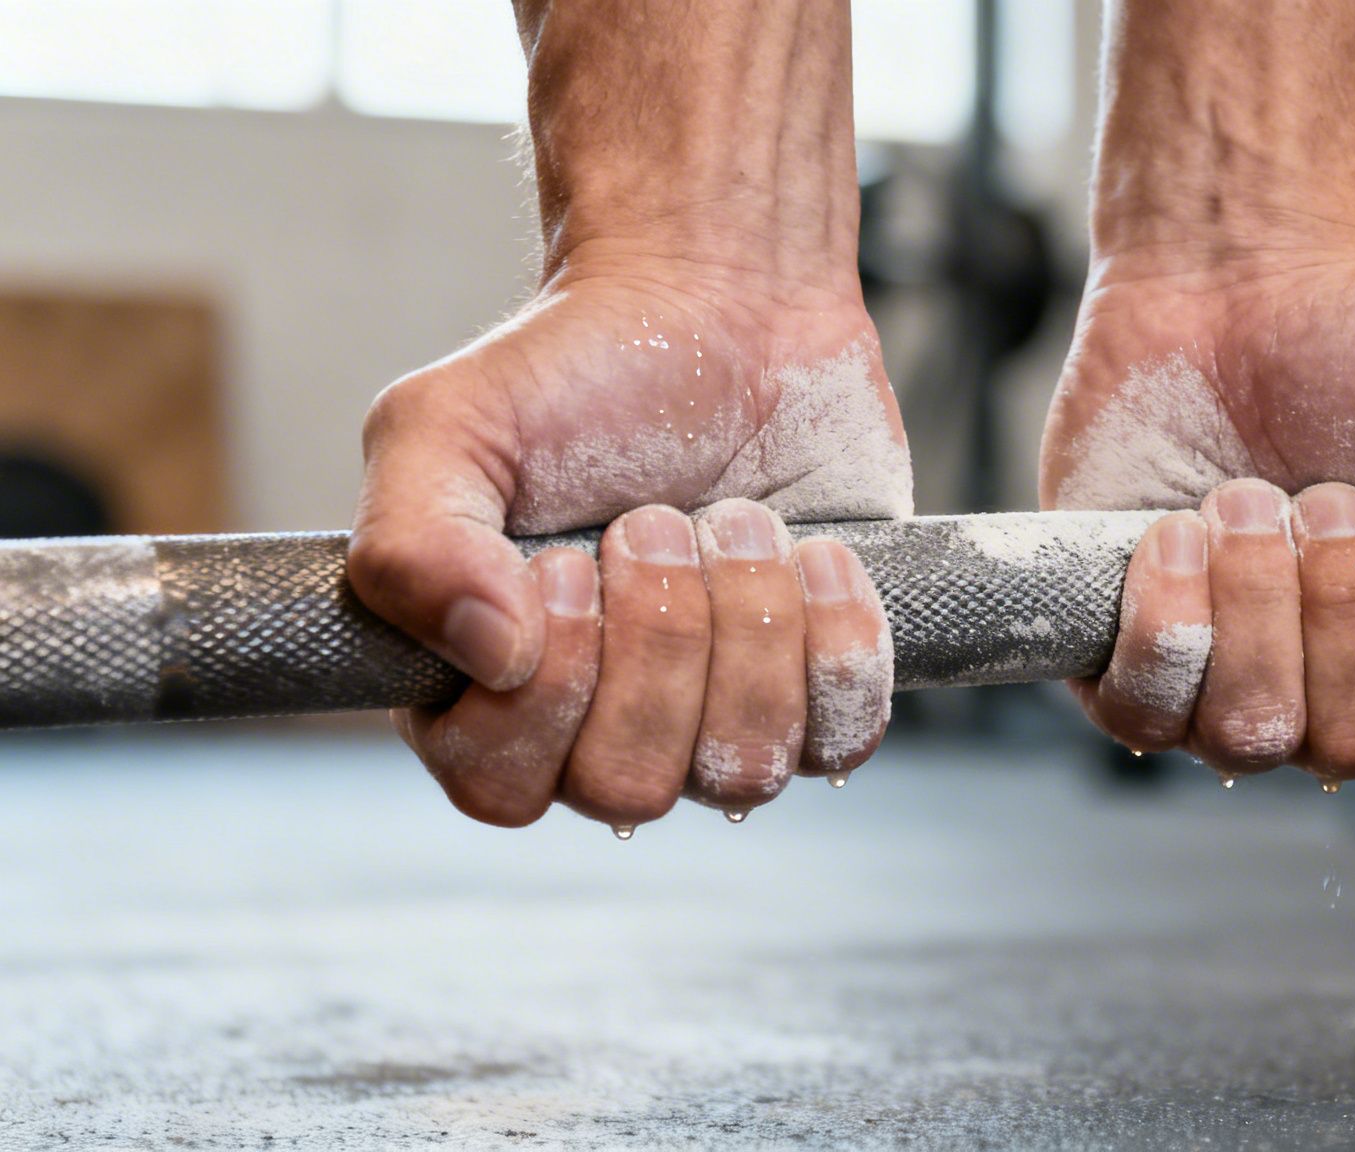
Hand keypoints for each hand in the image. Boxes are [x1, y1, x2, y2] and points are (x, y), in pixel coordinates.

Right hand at [350, 255, 907, 827]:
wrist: (722, 310)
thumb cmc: (574, 377)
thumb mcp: (449, 428)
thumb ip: (411, 545)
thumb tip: (492, 656)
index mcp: (486, 693)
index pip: (502, 786)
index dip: (550, 688)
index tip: (570, 560)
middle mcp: (600, 730)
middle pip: (629, 787)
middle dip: (659, 640)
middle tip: (657, 520)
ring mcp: (716, 721)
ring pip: (744, 773)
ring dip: (749, 629)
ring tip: (737, 520)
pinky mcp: (820, 692)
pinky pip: (843, 736)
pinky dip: (837, 639)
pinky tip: (816, 553)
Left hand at [1041, 250, 1354, 779]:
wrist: (1240, 287)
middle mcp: (1330, 695)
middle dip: (1345, 602)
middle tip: (1329, 496)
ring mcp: (1223, 686)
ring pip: (1250, 733)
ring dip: (1256, 598)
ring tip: (1248, 498)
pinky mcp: (1125, 658)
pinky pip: (1142, 710)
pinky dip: (1166, 618)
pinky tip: (1176, 533)